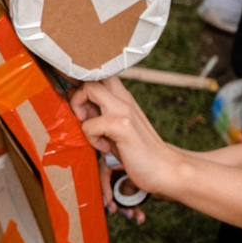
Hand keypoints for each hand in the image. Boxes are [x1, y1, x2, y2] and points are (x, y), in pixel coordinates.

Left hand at [70, 78, 183, 200]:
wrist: (165, 169)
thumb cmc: (138, 151)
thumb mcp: (116, 128)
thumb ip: (99, 114)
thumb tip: (76, 104)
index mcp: (123, 97)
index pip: (98, 74)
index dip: (80, 84)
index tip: (78, 106)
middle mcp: (124, 99)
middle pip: (91, 74)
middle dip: (76, 93)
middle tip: (82, 117)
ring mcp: (124, 110)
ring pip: (89, 88)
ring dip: (79, 109)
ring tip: (92, 132)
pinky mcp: (123, 126)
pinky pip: (90, 124)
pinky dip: (91, 137)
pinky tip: (105, 148)